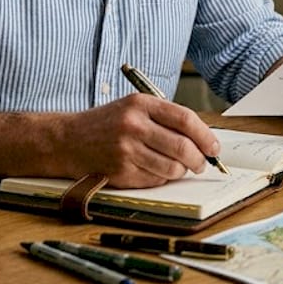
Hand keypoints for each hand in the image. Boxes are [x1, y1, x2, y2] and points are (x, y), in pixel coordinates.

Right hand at [59, 94, 220, 187]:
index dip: (205, 136)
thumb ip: (165, 118)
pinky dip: (162, 178)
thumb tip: (203, 139)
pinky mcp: (120, 172)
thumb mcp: (134, 107)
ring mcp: (126, 150)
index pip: (185, 119)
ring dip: (181, 171)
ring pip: (172, 167)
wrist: (68, 140)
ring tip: (178, 167)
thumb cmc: (107, 123)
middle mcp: (133, 125)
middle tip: (202, 163)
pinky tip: (154, 170)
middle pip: (182, 147)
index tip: (214, 147)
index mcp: (140, 103)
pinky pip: (155, 180)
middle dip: (199, 159)